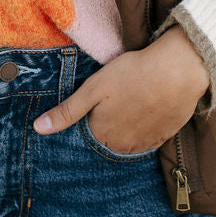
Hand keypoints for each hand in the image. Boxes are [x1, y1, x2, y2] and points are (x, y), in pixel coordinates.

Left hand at [32, 26, 209, 154]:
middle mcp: (123, 146)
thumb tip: (37, 129)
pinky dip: (146, 126)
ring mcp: (146, 143)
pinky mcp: (165, 136)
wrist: (178, 70)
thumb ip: (66, 111)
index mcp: (102, 134)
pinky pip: (149, 137)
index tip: (98, 100)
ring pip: (128, 140)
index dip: (90, 115)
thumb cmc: (132, 74)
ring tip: (132, 101)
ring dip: (127, 126)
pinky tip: (148, 107)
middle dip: (108, 123)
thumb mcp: (93, 88)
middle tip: (117, 98)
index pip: (87, 134)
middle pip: (108, 139)